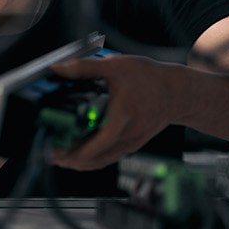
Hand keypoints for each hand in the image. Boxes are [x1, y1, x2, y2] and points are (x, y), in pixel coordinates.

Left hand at [46, 55, 192, 170]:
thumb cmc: (150, 77)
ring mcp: (131, 141)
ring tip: (59, 157)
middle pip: (97, 157)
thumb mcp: (116, 66)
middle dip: (71, 159)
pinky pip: (109, 157)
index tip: (58, 151)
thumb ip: (84, 67)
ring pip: (102, 160)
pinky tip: (78, 155)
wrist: (179, 92)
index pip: (101, 141)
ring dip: (80, 162)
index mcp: (123, 115)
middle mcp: (128, 133)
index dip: (78, 151)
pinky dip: (92, 159)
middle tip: (49, 154)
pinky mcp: (133, 144)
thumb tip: (57, 69)